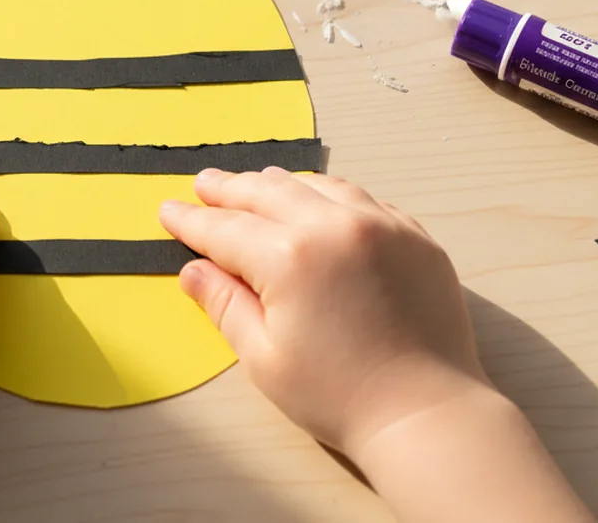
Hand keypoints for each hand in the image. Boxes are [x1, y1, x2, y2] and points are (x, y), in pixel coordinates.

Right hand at [160, 167, 485, 455]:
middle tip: (204, 184)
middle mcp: (334, 226)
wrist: (427, 413)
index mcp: (290, 257)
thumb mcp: (264, 357)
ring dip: (278, 183)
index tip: (170, 211)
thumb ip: (224, 304)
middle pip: (267, 192)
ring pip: (317, 185)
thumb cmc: (340, 397)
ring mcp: (381, 225)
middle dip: (229, 188)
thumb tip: (193, 270)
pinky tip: (318, 200)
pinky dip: (329, 194)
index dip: (192, 221)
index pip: (225, 228)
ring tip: (255, 183)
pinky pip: (362, 198)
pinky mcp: (414, 235)